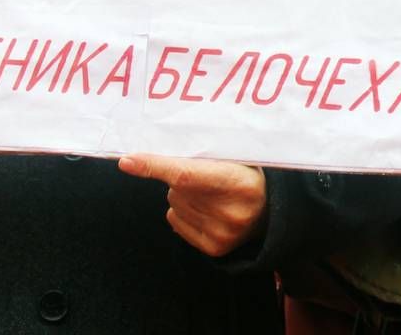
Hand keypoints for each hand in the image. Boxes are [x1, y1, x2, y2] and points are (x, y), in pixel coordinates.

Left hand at [117, 154, 267, 256]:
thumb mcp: (238, 157)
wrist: (272, 212)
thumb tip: (155, 152)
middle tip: (208, 175)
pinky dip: (183, 211)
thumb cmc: (248, 175)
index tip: (128, 161)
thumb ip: (204, 154)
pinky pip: (175, 221)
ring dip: (184, 195)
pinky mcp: (213, 248)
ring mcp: (222, 233)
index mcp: (240, 183)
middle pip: (177, 189)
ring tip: (211, 193)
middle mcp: (231, 213)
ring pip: (174, 204)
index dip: (156, 166)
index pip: (187, 174)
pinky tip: (206, 208)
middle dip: (182, 178)